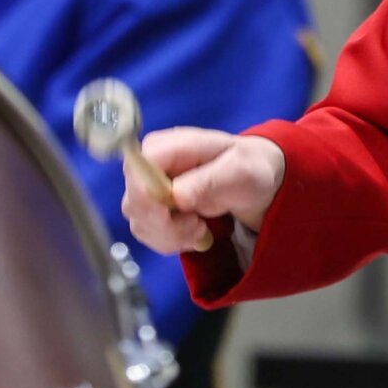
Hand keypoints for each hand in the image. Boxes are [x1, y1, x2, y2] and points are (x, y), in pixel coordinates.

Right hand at [120, 129, 284, 254]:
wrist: (252, 180)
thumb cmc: (248, 167)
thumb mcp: (241, 170)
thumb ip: (209, 180)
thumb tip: (176, 197)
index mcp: (164, 145)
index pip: (137, 175)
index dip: (154, 202)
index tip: (189, 215)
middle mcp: (148, 165)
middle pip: (135, 203)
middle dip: (167, 226)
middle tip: (200, 225)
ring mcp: (146, 187)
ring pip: (139, 222)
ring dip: (171, 236)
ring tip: (201, 228)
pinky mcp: (150, 208)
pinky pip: (147, 233)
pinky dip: (170, 241)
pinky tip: (193, 233)